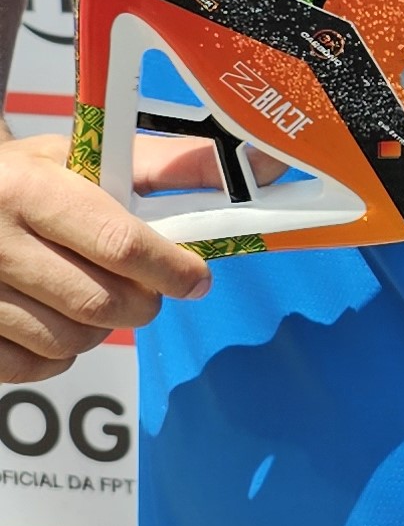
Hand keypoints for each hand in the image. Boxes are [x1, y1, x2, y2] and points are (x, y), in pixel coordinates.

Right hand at [0, 132, 210, 378]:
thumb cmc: (26, 178)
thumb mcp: (81, 158)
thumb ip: (165, 168)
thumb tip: (254, 169)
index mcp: (27, 190)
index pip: (118, 244)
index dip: (171, 268)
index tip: (196, 278)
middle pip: (99, 303)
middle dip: (142, 303)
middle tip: (144, 287)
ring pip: (69, 342)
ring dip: (102, 329)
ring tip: (95, 294)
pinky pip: (35, 367)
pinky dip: (61, 354)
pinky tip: (57, 318)